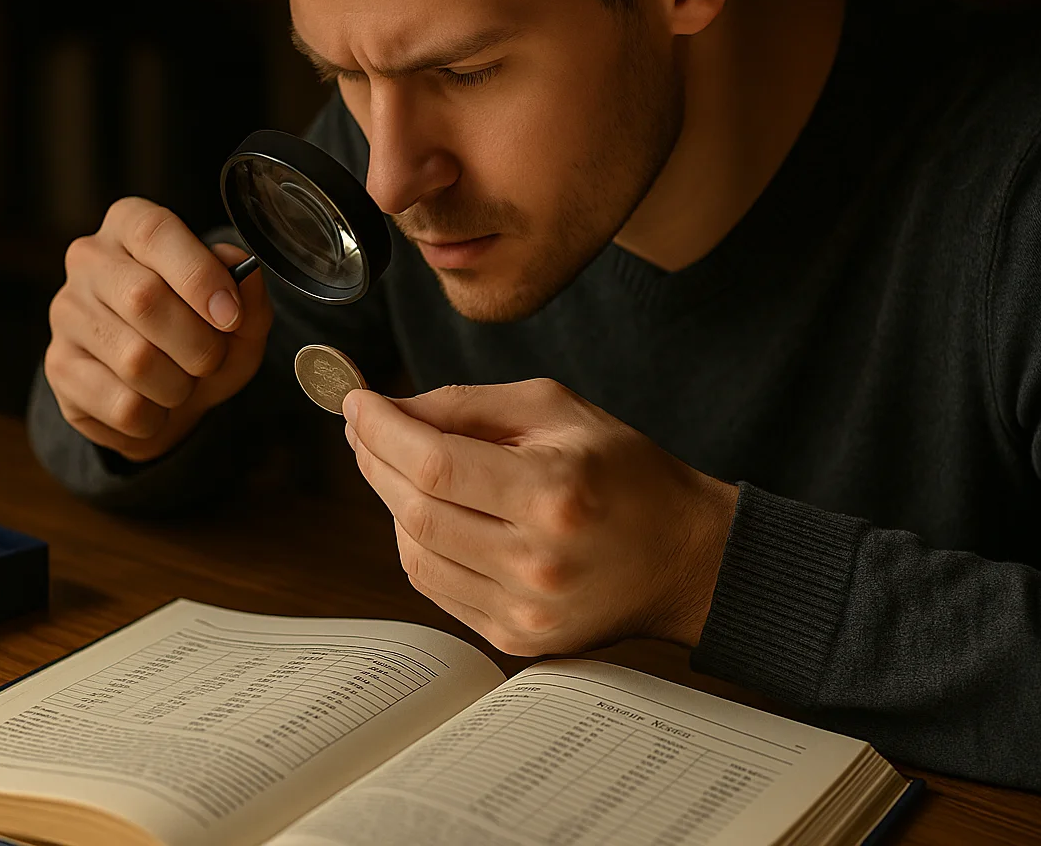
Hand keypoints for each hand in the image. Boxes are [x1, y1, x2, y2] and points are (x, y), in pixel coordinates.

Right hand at [44, 197, 272, 461]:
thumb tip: (242, 273)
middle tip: (211, 359)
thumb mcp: (240, 316)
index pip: (155, 232)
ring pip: (135, 360)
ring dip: (179, 386)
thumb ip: (248, 292)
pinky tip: (152, 404)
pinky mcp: (58, 367)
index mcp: (131, 225)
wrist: (165, 395)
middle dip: (198, 344)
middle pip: (143, 298)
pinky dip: (155, 416)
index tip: (230, 316)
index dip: (199, 276)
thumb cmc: (201, 338)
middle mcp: (89, 259)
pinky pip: (122, 404)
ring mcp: (67, 312)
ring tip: (181, 382)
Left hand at [342, 379, 737, 654]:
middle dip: (375, 460)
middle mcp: (536, 561)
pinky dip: (418, 544)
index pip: (435, 463)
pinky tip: (428, 512)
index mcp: (552, 494)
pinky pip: (434, 587)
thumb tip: (390, 409)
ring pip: (415, 552)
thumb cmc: (625, 472)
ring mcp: (524, 610)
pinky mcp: (516, 638)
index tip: (356, 402)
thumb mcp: (556, 411)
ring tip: (396, 465)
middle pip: (416, 510)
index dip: (382, 430)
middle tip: (364, 427)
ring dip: (391, 503)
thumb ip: (467, 406)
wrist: (684, 556)